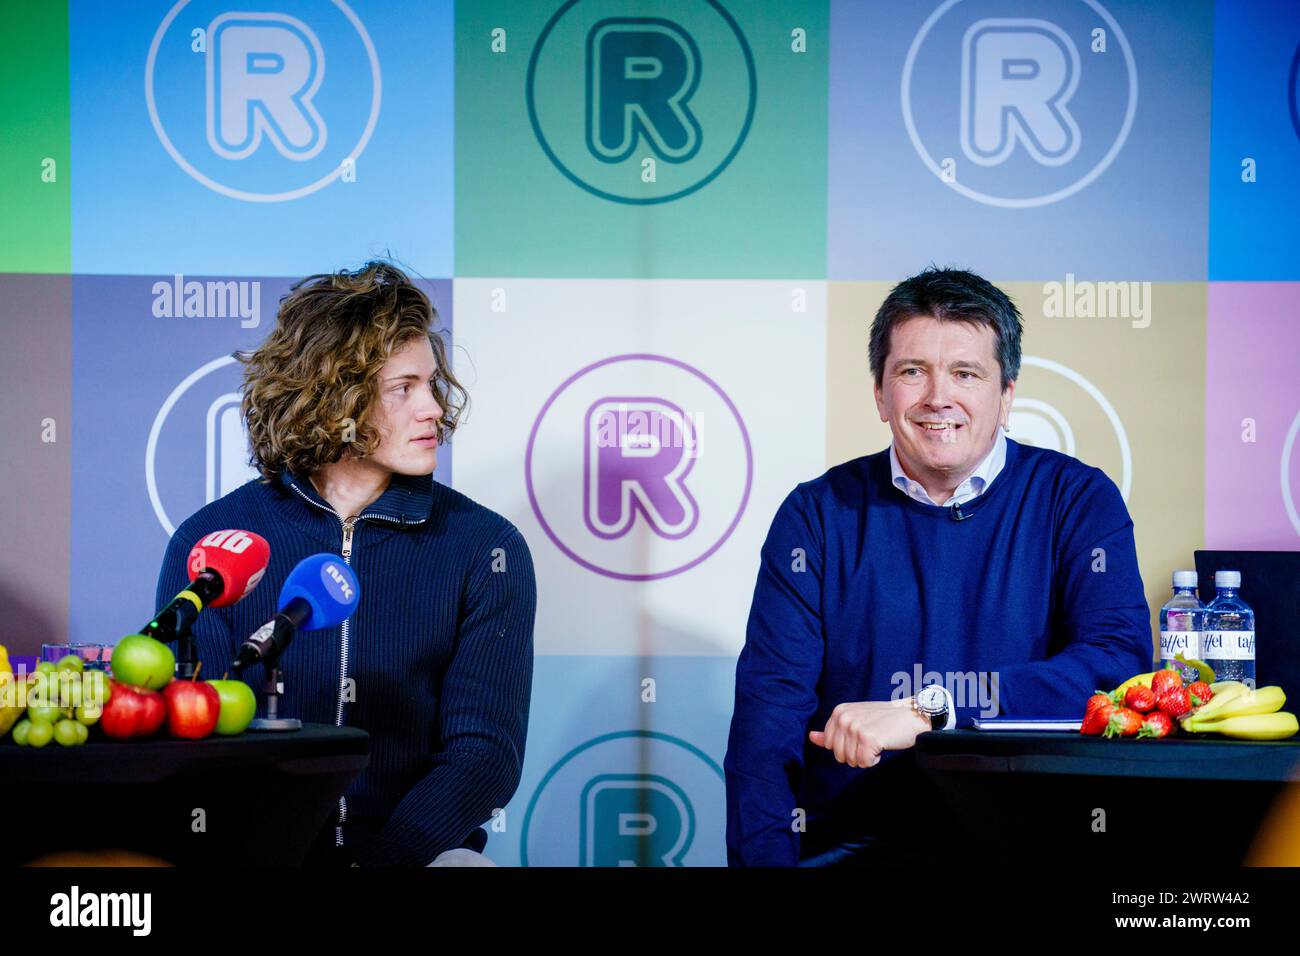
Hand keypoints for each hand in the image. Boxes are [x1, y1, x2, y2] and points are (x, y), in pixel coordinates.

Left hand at [808, 699, 930, 767]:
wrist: (912, 716)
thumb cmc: (884, 720)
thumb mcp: (855, 720)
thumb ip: (832, 731)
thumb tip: (811, 737)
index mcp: (839, 712)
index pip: (829, 745)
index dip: (847, 746)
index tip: (862, 735)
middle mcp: (844, 717)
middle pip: (838, 755)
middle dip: (856, 754)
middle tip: (872, 739)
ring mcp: (855, 727)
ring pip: (851, 761)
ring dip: (866, 757)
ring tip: (878, 740)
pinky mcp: (867, 739)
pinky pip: (864, 763)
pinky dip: (874, 760)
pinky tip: (883, 745)